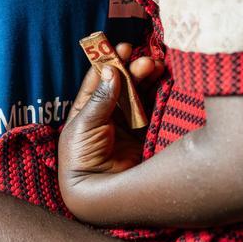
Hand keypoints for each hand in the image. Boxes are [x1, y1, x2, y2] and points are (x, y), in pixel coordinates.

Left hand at [55, 56, 154, 208]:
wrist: (97, 194)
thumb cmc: (81, 159)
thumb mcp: (84, 126)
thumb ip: (100, 100)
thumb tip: (111, 71)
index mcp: (86, 110)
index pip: (98, 80)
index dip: (109, 63)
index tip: (121, 47)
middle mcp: (107, 114)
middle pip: (121, 84)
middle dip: (132, 69)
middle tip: (143, 59)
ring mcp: (127, 124)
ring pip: (138, 93)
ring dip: (145, 78)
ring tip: (155, 65)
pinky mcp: (144, 133)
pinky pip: (152, 108)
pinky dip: (157, 94)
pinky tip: (162, 81)